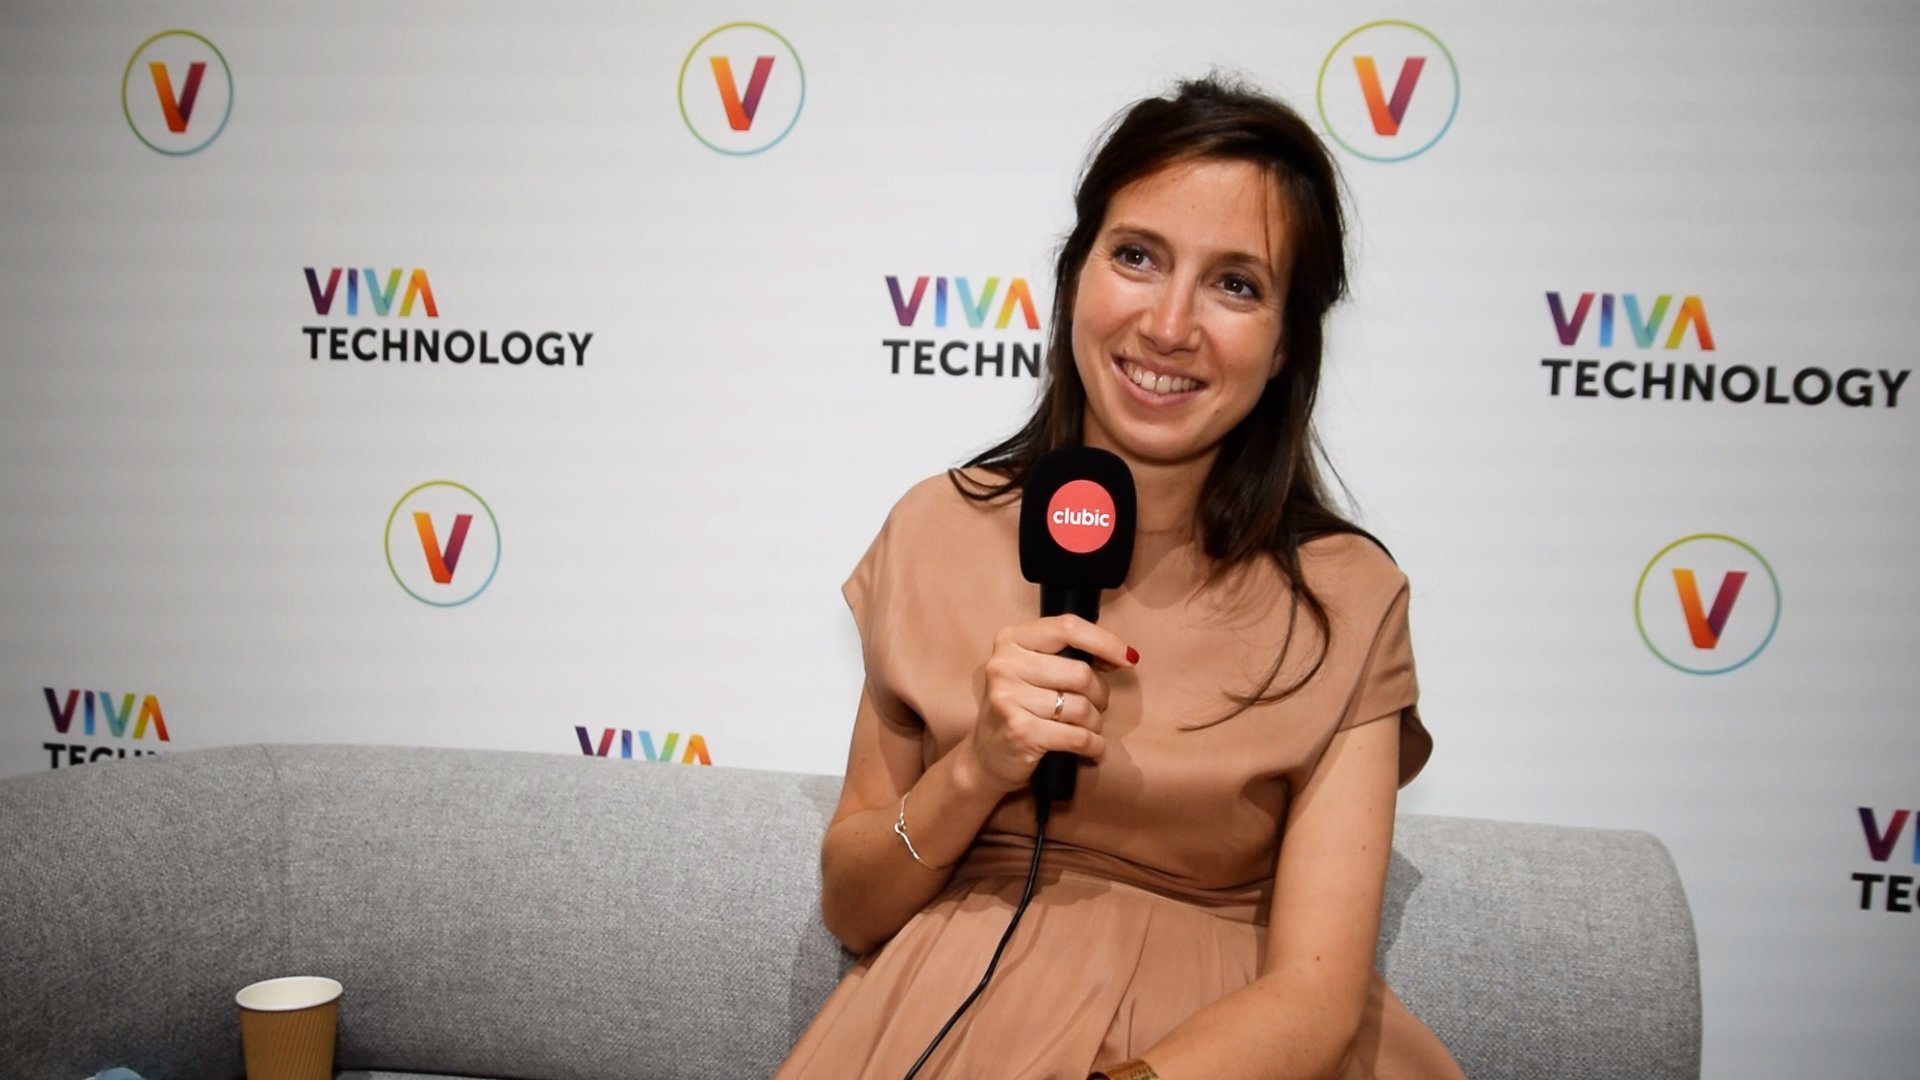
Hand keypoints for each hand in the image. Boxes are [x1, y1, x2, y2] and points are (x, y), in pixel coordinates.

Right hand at [966, 614, 1136, 793]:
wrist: (985, 757)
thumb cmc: (1020, 709)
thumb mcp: (1033, 671)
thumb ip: (1068, 656)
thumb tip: (1122, 656)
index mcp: (1011, 640)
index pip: (1067, 628)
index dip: (1105, 642)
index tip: (1128, 658)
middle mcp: (1004, 665)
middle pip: (1080, 673)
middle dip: (1099, 694)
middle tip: (1095, 706)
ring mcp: (1008, 699)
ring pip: (1081, 707)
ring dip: (1095, 722)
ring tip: (1087, 727)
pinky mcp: (1019, 732)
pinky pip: (1077, 736)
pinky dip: (1093, 744)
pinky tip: (1091, 747)